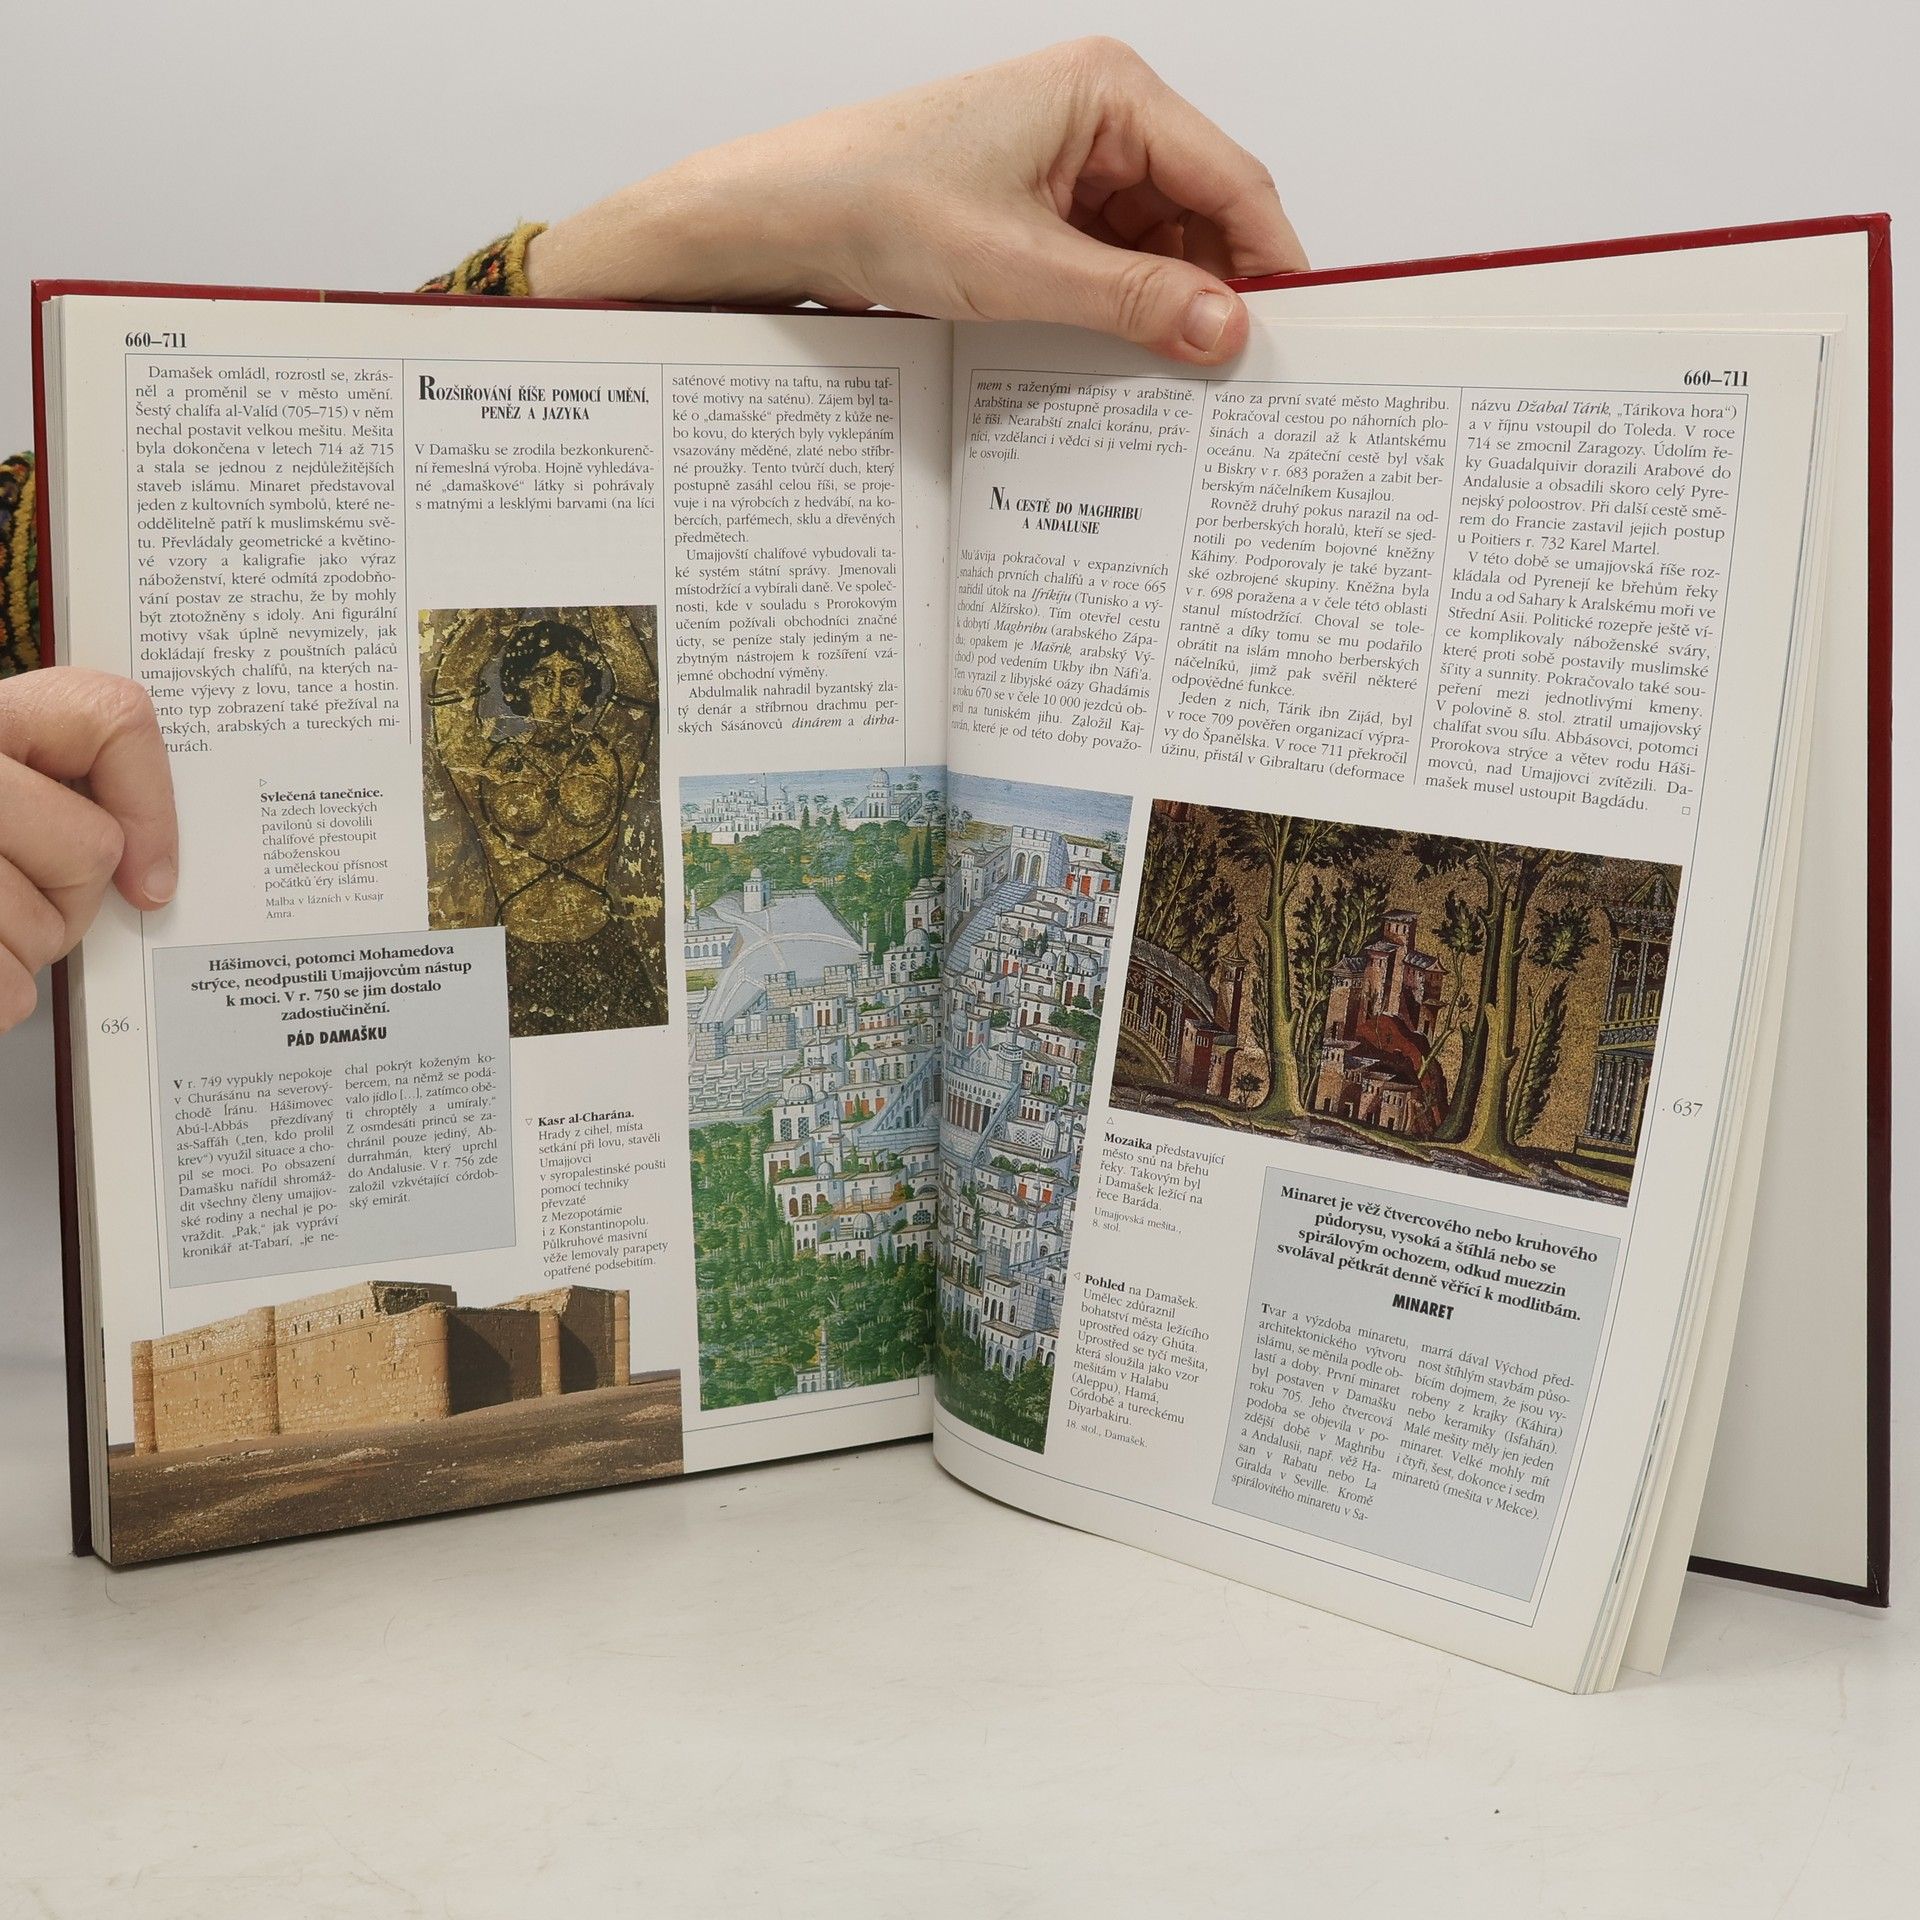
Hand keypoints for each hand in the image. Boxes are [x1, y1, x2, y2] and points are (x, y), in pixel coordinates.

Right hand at [0, 668, 176, 1032]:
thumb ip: (33, 800)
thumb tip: (141, 864)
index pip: (107, 716)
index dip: (148, 801)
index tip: (143, 868)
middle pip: (90, 847)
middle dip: (63, 901)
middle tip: (0, 905)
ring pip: (47, 928)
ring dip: (12, 957)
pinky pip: (6, 990)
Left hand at [526, 38, 1305, 363]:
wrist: (786, 216)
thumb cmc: (880, 202)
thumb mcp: (1021, 269)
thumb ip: (1134, 301)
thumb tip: (1226, 331)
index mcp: (1110, 92)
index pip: (1233, 179)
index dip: (1272, 262)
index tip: (1297, 335)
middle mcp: (1101, 116)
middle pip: (1205, 213)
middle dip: (1219, 292)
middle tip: (1238, 378)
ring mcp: (1074, 161)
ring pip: (1162, 244)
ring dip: (1169, 306)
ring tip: (1175, 379)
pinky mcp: (1045, 205)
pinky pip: (1114, 259)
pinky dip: (1126, 307)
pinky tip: (1126, 357)